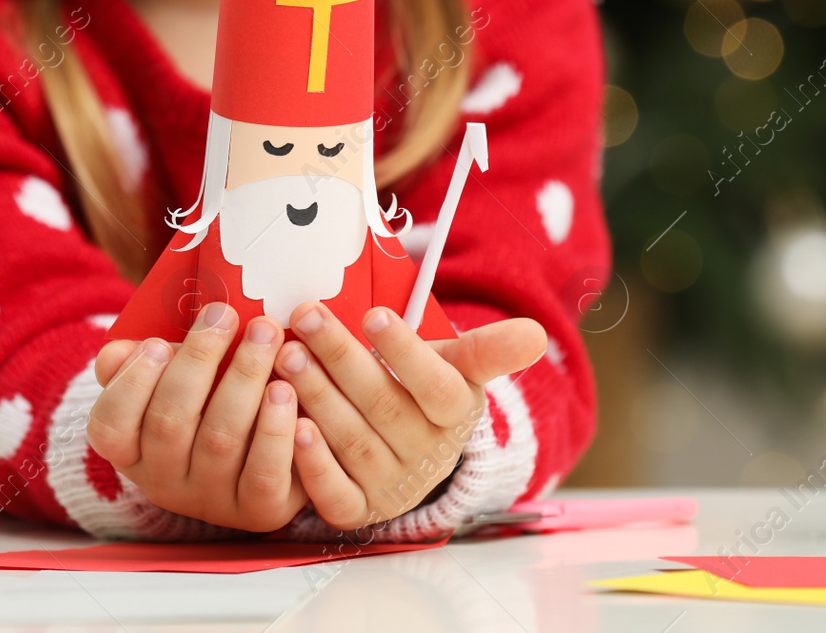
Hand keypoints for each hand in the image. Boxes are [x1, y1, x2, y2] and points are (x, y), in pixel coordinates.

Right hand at [87, 303, 307, 532]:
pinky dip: (275, 430)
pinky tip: (287, 391)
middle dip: (198, 360)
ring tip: (266, 337)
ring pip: (220, 440)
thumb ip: (141, 362)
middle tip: (224, 314)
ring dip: (244, 380)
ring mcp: (212, 499)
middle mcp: (165, 481)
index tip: (158, 342)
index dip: (132, 385)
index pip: (110, 426)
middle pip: (170, 423)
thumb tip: (116, 353)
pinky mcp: (261, 510)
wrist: (272, 461)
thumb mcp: (172, 381)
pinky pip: (264, 473)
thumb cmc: (212, 401)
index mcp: (132, 450)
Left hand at [277, 301, 545, 529]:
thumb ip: (490, 349)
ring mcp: (393, 487)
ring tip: (288, 356)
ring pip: (353, 441)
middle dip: (341, 358)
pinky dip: (313, 463)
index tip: (374, 314)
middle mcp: (428, 455)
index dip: (406, 352)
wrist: (409, 452)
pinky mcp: (359, 510)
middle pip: (383, 405)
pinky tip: (293, 427)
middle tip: (307, 317)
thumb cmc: (423, 392)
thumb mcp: (458, 366)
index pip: (437, 384)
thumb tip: (536, 334)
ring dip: (317, 396)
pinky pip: (335, 493)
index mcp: (457, 413)